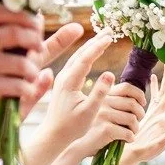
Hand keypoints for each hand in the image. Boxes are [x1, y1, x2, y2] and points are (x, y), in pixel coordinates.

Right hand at [0, 5, 48, 128]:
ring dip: (33, 71)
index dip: (23, 15)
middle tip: (41, 49)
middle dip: (35, 41)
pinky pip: (17, 85)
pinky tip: (27, 91)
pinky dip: (28, 89)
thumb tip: (40, 19)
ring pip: (20, 63)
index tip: (37, 24)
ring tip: (33, 76)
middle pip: (14, 33)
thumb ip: (5, 34)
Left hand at [33, 34, 119, 156]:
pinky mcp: (63, 82)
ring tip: (104, 37)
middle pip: (81, 52)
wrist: (53, 134)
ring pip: (77, 56)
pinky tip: (92, 52)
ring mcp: (63, 78)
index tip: (110, 37)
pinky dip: (86, 54)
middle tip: (109, 30)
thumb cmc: (71, 127)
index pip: (85, 58)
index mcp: (69, 81)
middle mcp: (64, 76)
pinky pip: (75, 62)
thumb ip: (99, 93)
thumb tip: (110, 73)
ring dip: (90, 45)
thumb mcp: (89, 112)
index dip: (98, 47)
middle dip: (95, 41)